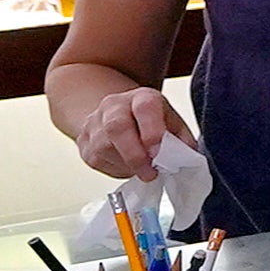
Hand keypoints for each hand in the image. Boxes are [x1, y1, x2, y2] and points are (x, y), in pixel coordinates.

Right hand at [74, 87, 190, 182]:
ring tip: (143, 169)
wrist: (118, 114)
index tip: (159, 152)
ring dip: (127, 165)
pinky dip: (115, 169)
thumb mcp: (172, 124)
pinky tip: (127, 166)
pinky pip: (97, 159)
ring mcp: (94, 121)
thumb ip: (182, 140)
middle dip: (135, 155)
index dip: (152, 130)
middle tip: (150, 173)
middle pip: (116, 127)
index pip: (145, 107)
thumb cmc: (151, 122)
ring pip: (104, 147)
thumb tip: (186, 157)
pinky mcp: (83, 140)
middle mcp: (114, 105)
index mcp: (142, 97)